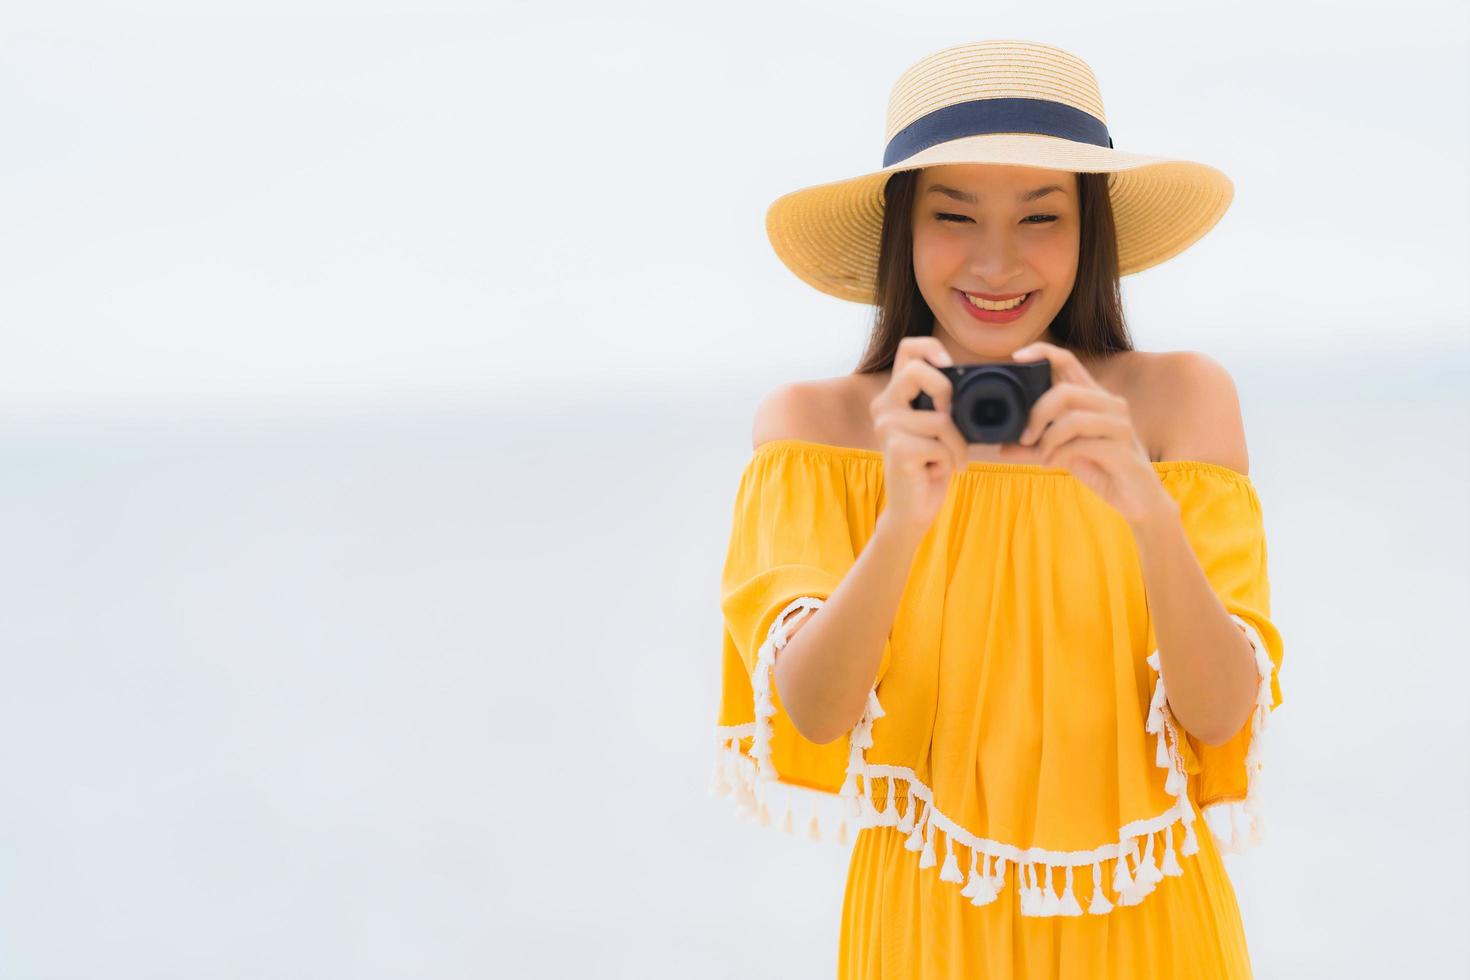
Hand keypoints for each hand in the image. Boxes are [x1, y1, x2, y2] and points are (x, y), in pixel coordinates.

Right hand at [868, 336, 967, 536]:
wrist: (913, 510)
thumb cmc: (931, 466)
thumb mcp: (940, 427)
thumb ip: (945, 402)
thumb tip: (972, 381)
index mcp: (894, 396)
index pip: (908, 349)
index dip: (932, 349)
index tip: (950, 367)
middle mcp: (883, 406)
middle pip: (917, 371)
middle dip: (946, 391)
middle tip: (951, 418)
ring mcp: (887, 427)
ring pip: (941, 419)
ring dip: (956, 445)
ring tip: (946, 460)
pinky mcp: (898, 449)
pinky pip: (942, 445)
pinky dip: (951, 461)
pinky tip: (936, 472)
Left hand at [995, 341, 1172, 524]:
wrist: (1138, 500)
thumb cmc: (1102, 469)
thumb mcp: (1062, 454)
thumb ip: (1034, 447)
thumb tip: (1002, 446)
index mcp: (1094, 396)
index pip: (1068, 360)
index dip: (1042, 353)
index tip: (1017, 358)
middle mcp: (1109, 403)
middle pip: (1064, 391)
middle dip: (1036, 414)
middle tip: (1024, 438)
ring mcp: (1119, 424)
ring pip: (1072, 418)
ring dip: (1048, 439)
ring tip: (1041, 455)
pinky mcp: (1122, 448)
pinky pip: (1081, 444)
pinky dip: (1059, 455)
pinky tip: (1053, 464)